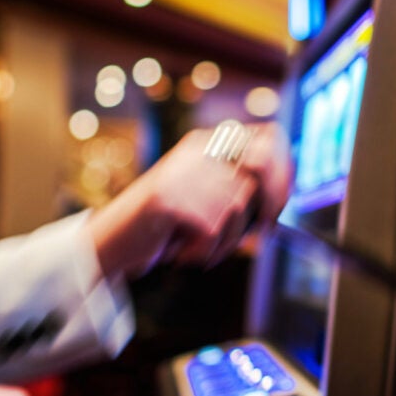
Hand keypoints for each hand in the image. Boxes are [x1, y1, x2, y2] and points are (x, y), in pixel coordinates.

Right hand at [85, 121, 291, 278]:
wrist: (111, 241)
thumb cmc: (166, 225)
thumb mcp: (207, 198)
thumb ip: (240, 190)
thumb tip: (281, 198)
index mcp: (208, 143)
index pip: (270, 141)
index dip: (283, 178)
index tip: (274, 216)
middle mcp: (196, 150)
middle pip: (254, 182)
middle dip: (252, 220)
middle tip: (235, 243)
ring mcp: (179, 171)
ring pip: (236, 207)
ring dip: (224, 241)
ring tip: (200, 250)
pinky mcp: (165, 197)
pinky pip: (211, 227)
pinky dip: (203, 250)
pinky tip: (183, 254)